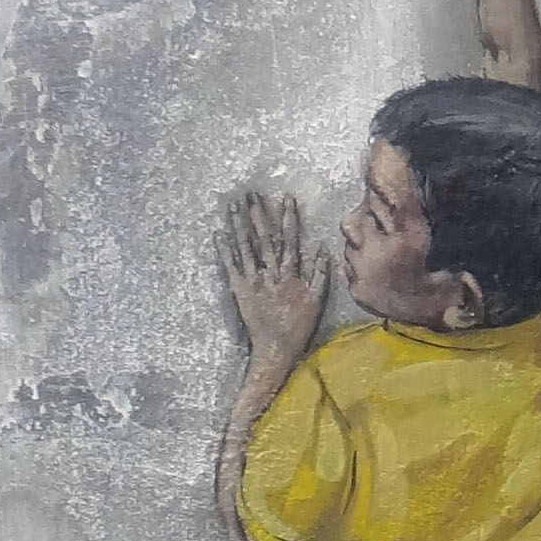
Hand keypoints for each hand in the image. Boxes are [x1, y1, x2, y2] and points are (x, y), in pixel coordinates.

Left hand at [219, 189, 328, 370]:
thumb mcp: (317, 300)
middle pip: (264, 238)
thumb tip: (323, 249)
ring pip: (245, 247)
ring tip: (234, 205)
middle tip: (251, 193)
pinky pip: (230, 266)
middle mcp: (270, 272)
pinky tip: (218, 233)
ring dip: (239, 225)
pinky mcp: (239, 289)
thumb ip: (320, 274)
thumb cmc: (298, 325)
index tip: (286, 198)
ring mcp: (253, 280)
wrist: (276, 347)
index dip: (288, 217)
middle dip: (258, 214)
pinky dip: (224, 250)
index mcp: (290, 273)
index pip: (289, 239)